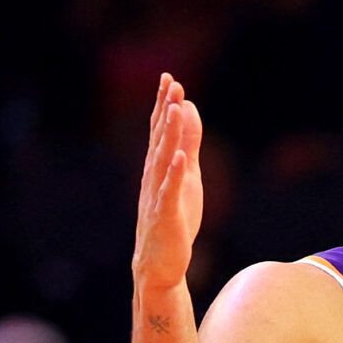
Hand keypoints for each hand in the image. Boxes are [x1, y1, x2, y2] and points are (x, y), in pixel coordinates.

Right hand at [133, 73, 204, 294]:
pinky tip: (180, 157)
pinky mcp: (165, 216)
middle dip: (165, 110)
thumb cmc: (174, 218)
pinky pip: (169, 193)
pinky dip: (174, 174)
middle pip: (159, 138)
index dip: (163, 104)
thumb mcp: (188, 176)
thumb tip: (189, 111)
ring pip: (162, 160)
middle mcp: (153, 177)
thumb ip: (189, 144)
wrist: (159, 265)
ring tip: (175, 109)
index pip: (159, 131)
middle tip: (171, 82)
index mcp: (159, 167)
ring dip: (168, 135)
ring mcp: (157, 195)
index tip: (169, 78)